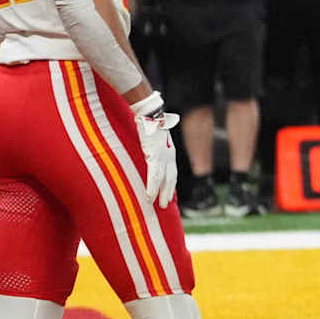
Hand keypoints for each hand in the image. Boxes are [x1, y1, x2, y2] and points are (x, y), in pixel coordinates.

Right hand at [131, 91, 180, 209]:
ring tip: (158, 205)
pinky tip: (150, 196)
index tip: (169, 193)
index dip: (170, 183)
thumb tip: (147, 152)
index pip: (172, 171)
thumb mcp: (154, 137)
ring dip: (160, 193)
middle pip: (171, 178)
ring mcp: (163, 156)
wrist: (149, 113)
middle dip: (168, 192)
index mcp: (169, 151)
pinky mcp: (154, 156)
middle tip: (164, 205)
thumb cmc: (149, 122)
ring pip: (163, 180)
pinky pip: (154, 176)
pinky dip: (152, 187)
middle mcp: (169, 155)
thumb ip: (153, 146)